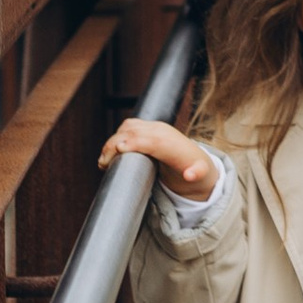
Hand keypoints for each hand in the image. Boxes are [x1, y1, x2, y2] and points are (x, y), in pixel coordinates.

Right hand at [100, 115, 217, 200]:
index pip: (151, 140)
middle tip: (103, 164)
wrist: (193, 156)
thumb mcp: (200, 173)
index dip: (135, 142)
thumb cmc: (194, 167)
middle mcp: (161, 130)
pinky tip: (108, 152)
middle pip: (134, 132)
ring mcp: (152, 126)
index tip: (119, 150)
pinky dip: (115, 137)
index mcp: (172, 142)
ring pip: (127, 127)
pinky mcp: (145, 127)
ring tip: (103, 161)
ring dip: (112, 141)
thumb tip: (190, 175)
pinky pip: (127, 127)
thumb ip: (196, 173)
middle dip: (115, 144)